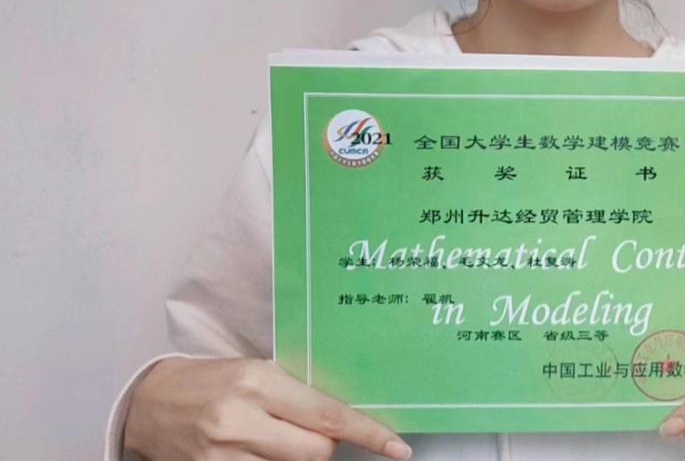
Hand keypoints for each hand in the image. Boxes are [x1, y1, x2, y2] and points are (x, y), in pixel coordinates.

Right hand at [124, 356, 412, 460]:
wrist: (148, 404)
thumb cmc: (211, 380)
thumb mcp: (255, 371)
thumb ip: (295, 393)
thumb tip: (342, 415)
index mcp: (257, 381)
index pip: (326, 414)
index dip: (367, 432)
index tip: (397, 446)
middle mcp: (241, 420)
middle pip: (316, 452)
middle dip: (326, 446)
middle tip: (314, 432)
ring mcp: (223, 456)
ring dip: (298, 459)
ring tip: (279, 440)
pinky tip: (265, 453)